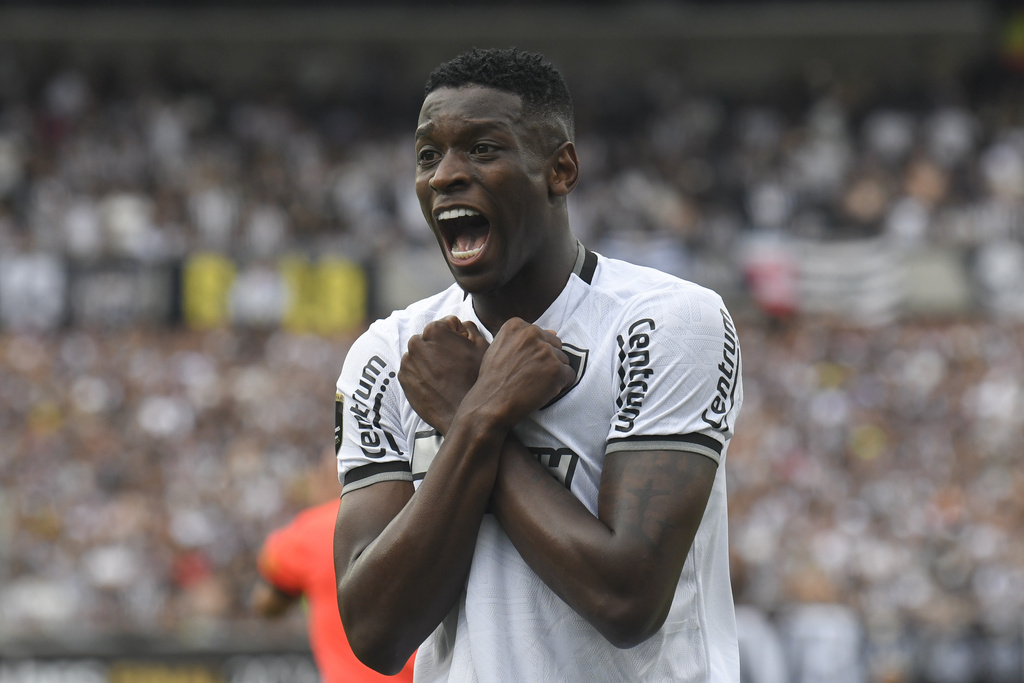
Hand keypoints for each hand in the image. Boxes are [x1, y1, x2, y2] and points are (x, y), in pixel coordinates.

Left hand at [399, 316, 488, 433]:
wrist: (460, 413)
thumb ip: (468, 327)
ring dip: (431, 360)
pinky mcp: (403, 378)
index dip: (459, 337)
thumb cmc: (474, 379)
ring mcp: (407, 361)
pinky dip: (423, 373)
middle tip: (455, 365)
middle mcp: (416, 342)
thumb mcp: (482, 345)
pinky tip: (437, 383)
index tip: (462, 351)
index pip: (448, 324)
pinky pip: (414, 369)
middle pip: (432, 338)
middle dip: (441, 347)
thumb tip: (458, 325)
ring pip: (422, 353)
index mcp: (435, 330)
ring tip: (446, 376)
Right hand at [469, 318, 576, 430]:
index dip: (535, 353)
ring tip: (534, 384)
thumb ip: (522, 338)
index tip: (523, 365)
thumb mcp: (499, 349)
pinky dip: (560, 385)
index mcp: (517, 325)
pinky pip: (570, 375)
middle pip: (555, 345)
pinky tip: (543, 391)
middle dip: (548, 361)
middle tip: (530, 376)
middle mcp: (532, 333)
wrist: (491, 403)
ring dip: (553, 373)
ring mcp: (546, 351)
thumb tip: (554, 331)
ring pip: (563, 360)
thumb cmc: (493, 379)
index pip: (542, 335)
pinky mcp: (557, 369)